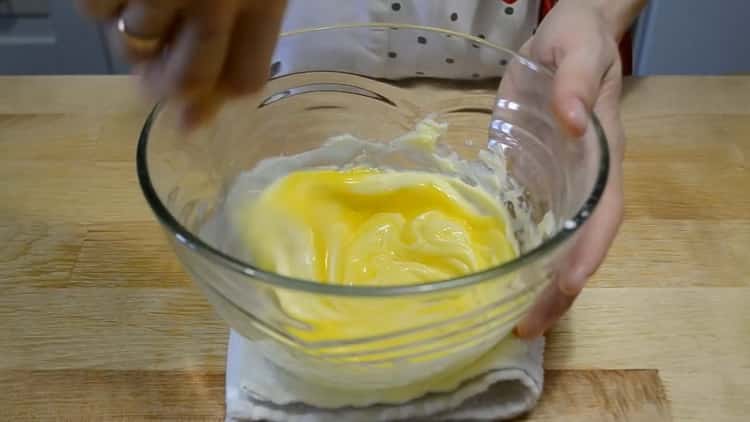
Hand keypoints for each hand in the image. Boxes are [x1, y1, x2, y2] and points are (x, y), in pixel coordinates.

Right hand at [76, 0, 285, 128]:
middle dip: (165, 88)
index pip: (245, 80)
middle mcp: (214, 0)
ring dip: (134, 39)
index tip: (194, 115)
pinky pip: (95, 13)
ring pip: (136, 47)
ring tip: (144, 7)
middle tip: (152, 80)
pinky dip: (103, 6)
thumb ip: (242, 33)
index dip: (218, 103)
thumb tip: (193, 116)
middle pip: (187, 82)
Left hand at [513, 0, 625, 337]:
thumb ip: (577, 83)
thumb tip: (574, 123)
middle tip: (524, 328)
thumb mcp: (580, 50)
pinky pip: (529, 223)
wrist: (564, 38)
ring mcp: (560, 185)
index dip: (588, 255)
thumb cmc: (578, 41)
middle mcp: (585, 183)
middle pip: (580, 247)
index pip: (604, 218)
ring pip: (556, 244)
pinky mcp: (535, 179)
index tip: (565, 289)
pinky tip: (493, 276)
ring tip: (510, 320)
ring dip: (538, 284)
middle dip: (558, 291)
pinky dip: (517, 254)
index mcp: (602, 159)